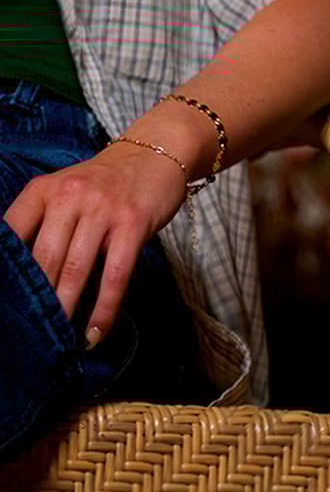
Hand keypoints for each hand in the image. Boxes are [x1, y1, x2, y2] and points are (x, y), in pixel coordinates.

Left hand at [2, 141, 185, 347]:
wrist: (154, 154)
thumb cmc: (105, 183)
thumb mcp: (64, 191)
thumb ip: (43, 223)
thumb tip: (25, 279)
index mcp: (44, 190)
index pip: (11, 234)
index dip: (5, 272)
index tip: (5, 302)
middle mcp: (70, 196)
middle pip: (44, 259)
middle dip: (36, 299)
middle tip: (31, 330)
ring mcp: (104, 209)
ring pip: (76, 269)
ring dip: (66, 308)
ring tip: (59, 337)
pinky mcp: (133, 223)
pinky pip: (116, 273)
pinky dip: (105, 307)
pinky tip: (97, 330)